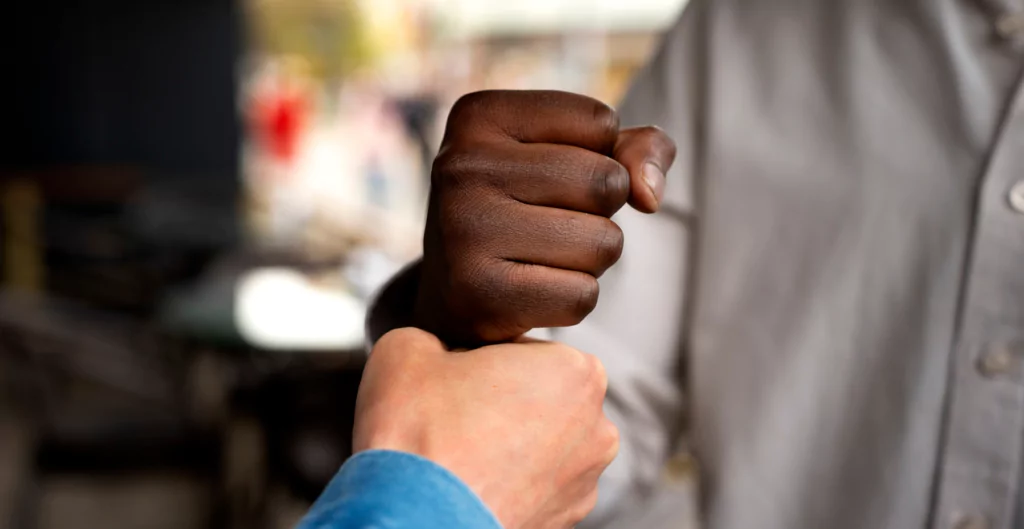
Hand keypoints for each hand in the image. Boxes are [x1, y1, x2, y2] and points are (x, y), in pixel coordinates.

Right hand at [354, 328, 618, 528]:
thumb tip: (435, 349)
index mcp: (577, 369)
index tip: (454, 378)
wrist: (413, 521)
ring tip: (459, 452)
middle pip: (538, 395)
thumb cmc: (420, 434)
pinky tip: (470, 482)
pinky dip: (507, 481)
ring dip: (506, 442)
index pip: (523, 346)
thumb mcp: (407, 347)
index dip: (480, 357)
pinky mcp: (566, 521)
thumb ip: (436, 332)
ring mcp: (585, 480)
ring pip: (539, 442)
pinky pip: (534, 484)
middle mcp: (596, 426)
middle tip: (453, 415)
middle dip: (500, 400)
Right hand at [415, 90, 675, 344]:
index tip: (548, 176)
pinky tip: (531, 293)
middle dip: (602, 211)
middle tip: (551, 223)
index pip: (601, 122)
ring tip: (540, 257)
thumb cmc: (526, 210)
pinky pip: (582, 296)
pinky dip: (573, 300)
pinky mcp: (478, 294)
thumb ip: (636, 149)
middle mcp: (461, 166)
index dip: (600, 157)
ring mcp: (464, 231)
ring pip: (604, 243)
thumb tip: (649, 195)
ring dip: (591, 258)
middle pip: (606, 182)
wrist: (453, 293)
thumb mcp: (574, 156)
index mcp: (477, 116)